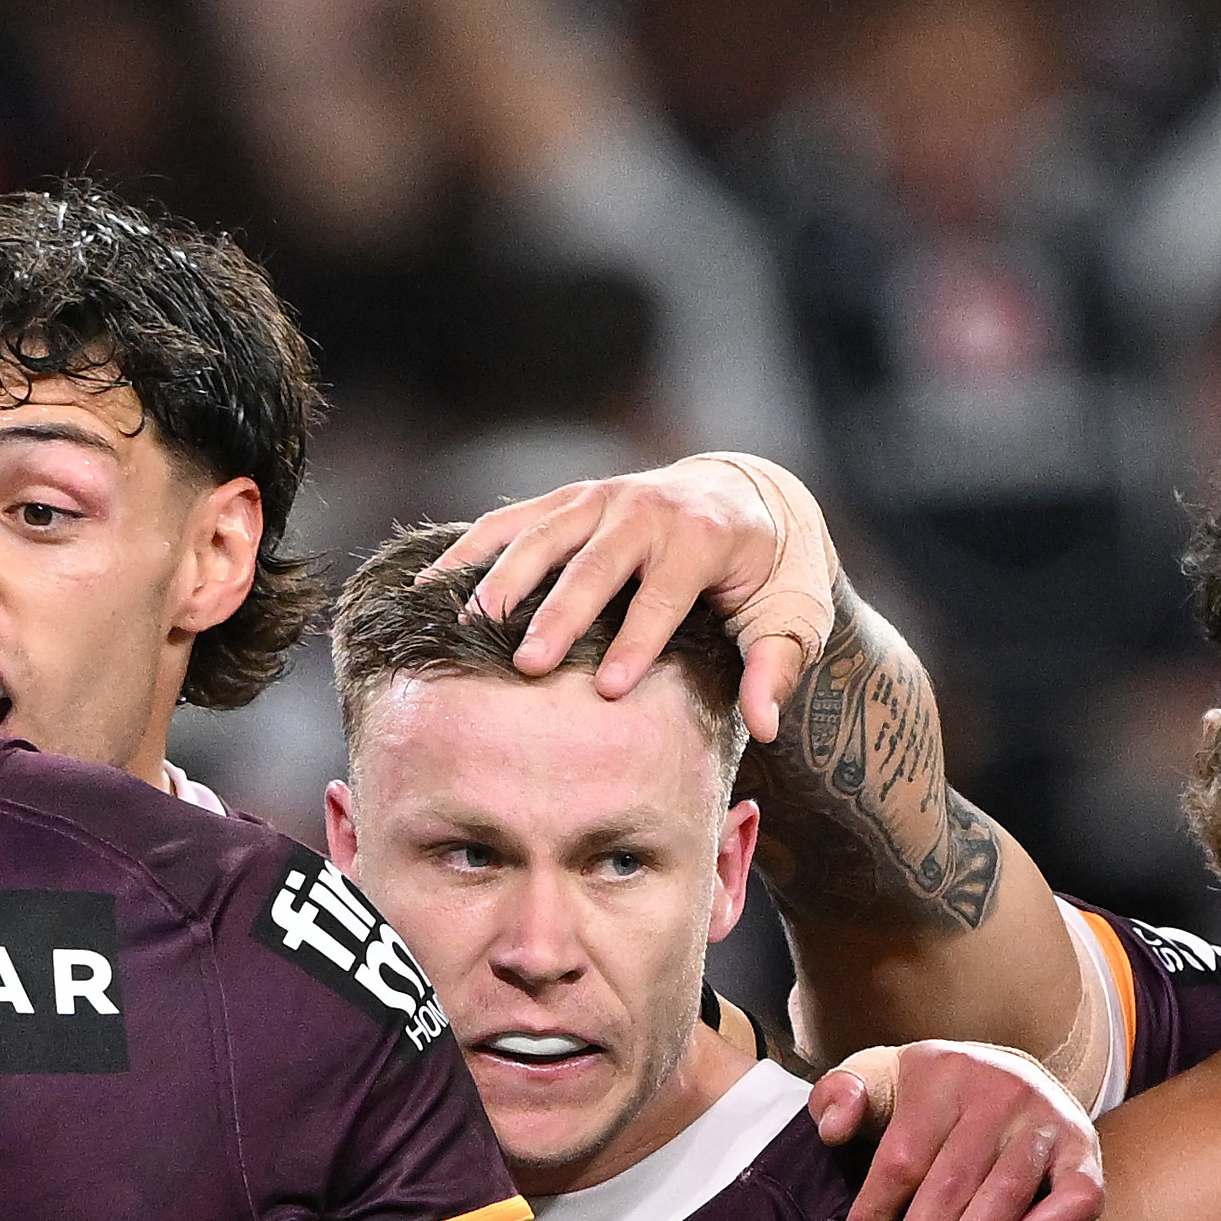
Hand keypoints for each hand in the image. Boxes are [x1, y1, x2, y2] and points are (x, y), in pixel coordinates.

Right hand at [432, 453, 837, 740]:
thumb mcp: (790, 614)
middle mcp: (646, 509)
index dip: (637, 642)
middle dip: (559, 615)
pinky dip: (470, 550)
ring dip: (503, 578)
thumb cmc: (765, 571)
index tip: (608, 690)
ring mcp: (600, 498)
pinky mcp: (569, 500)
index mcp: (701, 538)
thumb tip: (768, 728)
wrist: (743, 493)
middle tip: (526, 665)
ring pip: (543, 536)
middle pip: (594, 565)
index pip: (663, 595)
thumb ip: (775, 668)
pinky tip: (430, 585)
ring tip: (468, 623)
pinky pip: (512, 520)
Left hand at [809, 1042, 1104, 1220]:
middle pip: (951, 1184)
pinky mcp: (1085, 1149)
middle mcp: (1002, 1091)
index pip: (904, 1156)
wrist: (1008, 1073)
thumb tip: (832, 1128)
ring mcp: (1048, 1121)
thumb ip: (840, 1095)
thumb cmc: (930, 1095)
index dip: (876, 1209)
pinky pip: (1075, 1199)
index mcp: (944, 1072)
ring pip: (1004, 1197)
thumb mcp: (879, 1079)